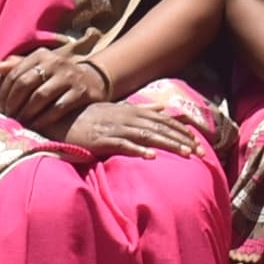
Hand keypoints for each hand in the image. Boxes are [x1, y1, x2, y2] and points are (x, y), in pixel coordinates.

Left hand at [0, 46, 111, 134]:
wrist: (92, 80)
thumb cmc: (57, 76)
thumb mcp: (40, 66)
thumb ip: (19, 66)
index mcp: (41, 55)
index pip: (15, 74)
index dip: (4, 93)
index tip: (0, 108)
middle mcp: (55, 63)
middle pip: (25, 84)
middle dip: (13, 104)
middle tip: (7, 117)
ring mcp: (69, 77)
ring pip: (40, 96)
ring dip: (27, 112)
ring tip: (19, 123)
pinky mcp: (81, 92)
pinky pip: (58, 107)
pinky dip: (44, 119)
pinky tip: (35, 126)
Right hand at [66, 96, 210, 160]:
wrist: (62, 119)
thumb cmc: (91, 116)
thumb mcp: (118, 109)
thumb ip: (141, 108)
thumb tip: (162, 107)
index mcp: (132, 110)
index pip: (163, 119)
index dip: (182, 129)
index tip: (199, 140)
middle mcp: (127, 117)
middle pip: (160, 127)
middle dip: (182, 139)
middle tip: (201, 151)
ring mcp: (115, 128)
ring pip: (147, 136)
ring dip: (168, 144)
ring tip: (185, 153)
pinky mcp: (102, 140)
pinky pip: (123, 145)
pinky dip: (138, 150)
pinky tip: (151, 157)